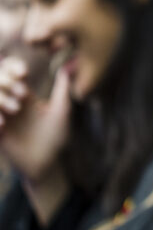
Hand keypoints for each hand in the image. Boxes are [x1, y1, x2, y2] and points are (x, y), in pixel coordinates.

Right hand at [0, 62, 71, 183]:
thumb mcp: (62, 110)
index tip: (24, 73)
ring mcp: (1, 116)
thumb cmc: (57, 137)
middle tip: (23, 94)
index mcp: (25, 94)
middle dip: (6, 81)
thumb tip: (68, 65)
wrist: (47, 164)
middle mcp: (10, 102)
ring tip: (15, 110)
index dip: (13, 67)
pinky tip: (3, 125)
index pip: (11, 71)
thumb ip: (62, 89)